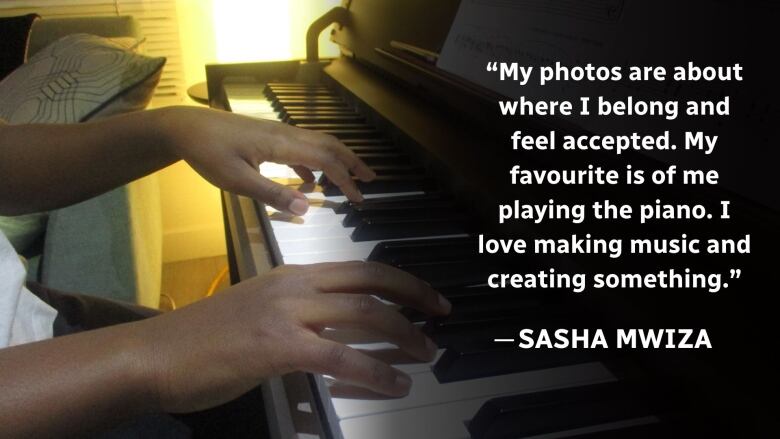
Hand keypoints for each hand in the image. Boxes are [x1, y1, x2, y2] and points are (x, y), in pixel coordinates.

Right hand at [135, 262, 450, 412]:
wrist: (155, 355)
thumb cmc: (202, 338)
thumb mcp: (259, 313)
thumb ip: (299, 316)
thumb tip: (336, 334)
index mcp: (292, 275)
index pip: (359, 270)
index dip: (400, 281)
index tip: (425, 296)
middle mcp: (295, 286)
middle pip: (371, 283)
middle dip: (415, 298)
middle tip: (440, 315)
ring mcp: (287, 314)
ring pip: (364, 315)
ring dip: (404, 335)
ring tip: (426, 353)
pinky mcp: (277, 346)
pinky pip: (342, 357)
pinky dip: (376, 371)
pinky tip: (394, 383)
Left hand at [160, 106, 375, 215]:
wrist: (185, 127)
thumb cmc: (207, 152)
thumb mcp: (236, 180)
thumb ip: (272, 193)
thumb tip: (306, 208)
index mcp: (281, 145)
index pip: (325, 160)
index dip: (345, 179)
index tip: (359, 198)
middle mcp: (285, 134)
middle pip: (329, 145)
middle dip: (352, 162)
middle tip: (371, 180)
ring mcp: (277, 133)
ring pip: (317, 143)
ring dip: (337, 160)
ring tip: (349, 178)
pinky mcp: (268, 136)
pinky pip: (301, 147)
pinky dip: (314, 162)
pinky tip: (310, 180)